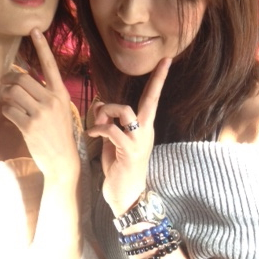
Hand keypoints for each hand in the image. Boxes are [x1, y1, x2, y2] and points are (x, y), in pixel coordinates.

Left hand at [0, 28, 79, 180]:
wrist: (62, 160)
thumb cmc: (59, 133)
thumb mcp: (60, 109)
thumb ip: (46, 94)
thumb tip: (23, 81)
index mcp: (61, 93)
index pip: (50, 64)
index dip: (41, 46)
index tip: (34, 30)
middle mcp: (52, 100)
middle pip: (22, 78)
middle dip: (8, 80)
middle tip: (3, 85)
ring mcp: (40, 113)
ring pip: (13, 92)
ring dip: (4, 95)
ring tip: (6, 100)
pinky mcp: (29, 126)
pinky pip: (8, 109)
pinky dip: (4, 110)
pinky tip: (9, 114)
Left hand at [87, 58, 171, 215]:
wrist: (126, 197)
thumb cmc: (119, 169)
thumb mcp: (112, 142)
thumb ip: (107, 122)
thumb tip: (98, 103)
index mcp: (144, 127)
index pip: (152, 98)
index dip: (159, 79)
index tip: (167, 60)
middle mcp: (146, 131)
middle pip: (149, 99)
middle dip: (155, 81)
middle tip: (162, 64)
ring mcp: (139, 141)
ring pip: (125, 110)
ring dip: (106, 111)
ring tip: (96, 124)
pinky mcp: (130, 151)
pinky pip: (112, 130)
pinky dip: (98, 129)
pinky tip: (91, 136)